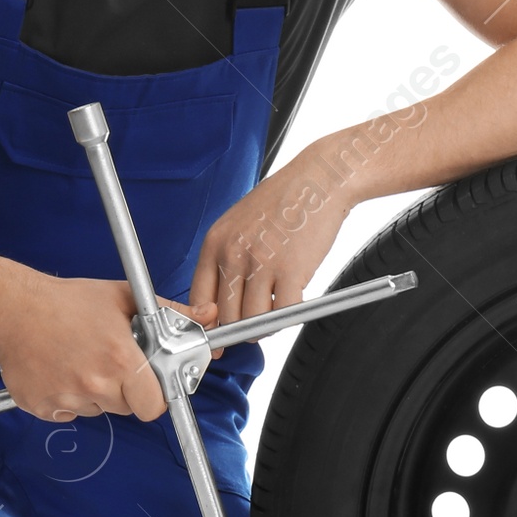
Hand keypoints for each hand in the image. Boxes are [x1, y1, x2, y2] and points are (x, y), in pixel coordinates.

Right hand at [0, 271, 217, 423]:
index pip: (153, 405)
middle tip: (108, 361)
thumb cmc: (69, 300)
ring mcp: (65, 398)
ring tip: (79, 360)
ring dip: (94, 393)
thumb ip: (172, 313)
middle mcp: (94, 383)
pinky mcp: (41, 406)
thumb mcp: (126, 298)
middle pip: (125, 408)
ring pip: (95, 410)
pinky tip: (60, 370)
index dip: (152, 395)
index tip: (146, 382)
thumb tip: (208, 318)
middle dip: (124, 390)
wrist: (13, 307)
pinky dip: (66, 399)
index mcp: (120, 359)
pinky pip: (66, 414)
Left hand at [189, 152, 355, 354]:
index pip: (198, 299)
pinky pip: (283, 314)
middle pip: (226, 316)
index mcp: (215, 243)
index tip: (216, 336)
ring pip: (253, 321)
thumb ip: (227, 260)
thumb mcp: (239, 224)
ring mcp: (261, 264)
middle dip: (241, 327)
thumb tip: (223, 301)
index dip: (208, 325)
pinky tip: (294, 303)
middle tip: (255, 324)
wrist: (318, 180)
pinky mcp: (291, 271)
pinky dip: (289, 317)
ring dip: (266, 325)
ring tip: (276, 311)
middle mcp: (232, 254)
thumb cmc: (283, 201)